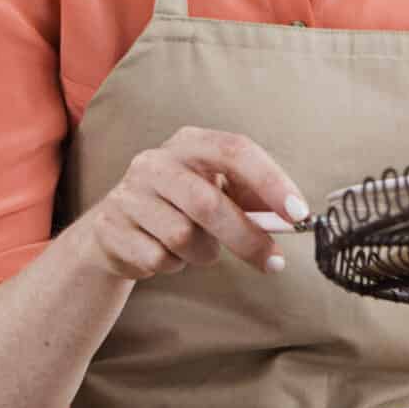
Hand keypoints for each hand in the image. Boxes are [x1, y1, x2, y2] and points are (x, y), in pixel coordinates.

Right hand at [74, 127, 310, 281]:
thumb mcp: (215, 190)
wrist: (115, 227)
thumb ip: (251, 199)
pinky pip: (159, 259)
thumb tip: (292, 217)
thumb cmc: (180, 206)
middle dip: (247, 238)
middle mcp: (155, 162)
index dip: (270, 181)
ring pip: (184, 238)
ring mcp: (129, 194)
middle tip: (274, 262)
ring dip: (203, 254)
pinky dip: (174, 265)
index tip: (298, 213)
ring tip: (197, 247)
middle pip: (208, 203)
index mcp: (189, 143)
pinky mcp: (111, 228)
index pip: (235, 150)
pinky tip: (166, 253)